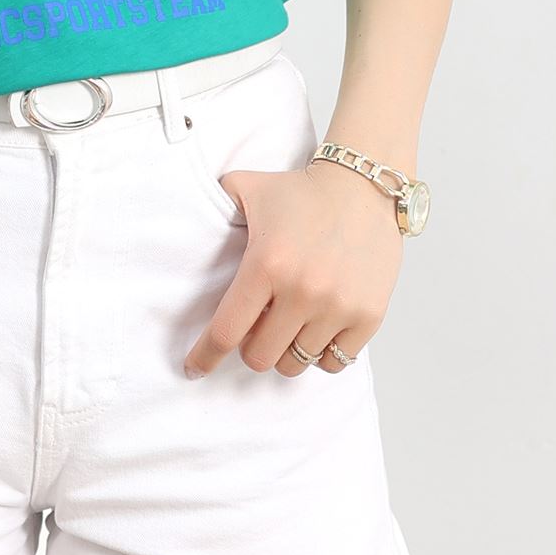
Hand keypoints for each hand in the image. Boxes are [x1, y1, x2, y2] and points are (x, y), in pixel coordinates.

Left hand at [182, 157, 402, 378]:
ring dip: (285, 350)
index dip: (205, 356)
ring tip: (288, 325)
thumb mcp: (246, 187)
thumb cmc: (302, 191)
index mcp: (266, 264)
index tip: (194, 369)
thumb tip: (186, 218)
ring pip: (296, 362)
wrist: (364, 185)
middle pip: (260, 356)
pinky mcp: (369, 315)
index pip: (226, 331)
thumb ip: (214, 202)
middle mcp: (302, 291)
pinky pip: (335, 362)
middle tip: (257, 327)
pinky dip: (321, 354)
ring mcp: (338, 306)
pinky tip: (316, 330)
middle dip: (251, 347)